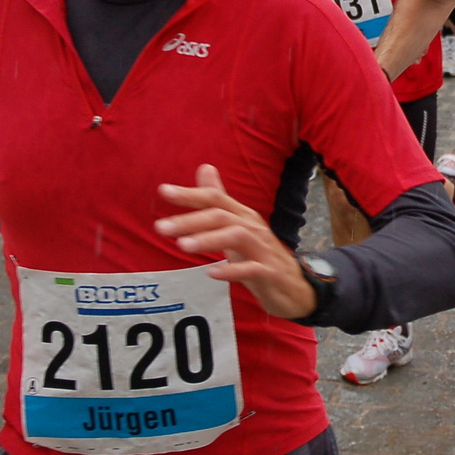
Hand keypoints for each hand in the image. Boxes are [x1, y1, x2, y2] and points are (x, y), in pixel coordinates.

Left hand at [156, 164, 314, 319]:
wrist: (293, 287)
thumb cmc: (260, 255)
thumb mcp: (237, 225)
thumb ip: (219, 200)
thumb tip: (204, 168)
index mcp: (243, 216)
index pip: (215, 198)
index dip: (190, 194)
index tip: (163, 191)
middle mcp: (254, 227)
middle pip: (221, 216)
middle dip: (191, 220)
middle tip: (161, 227)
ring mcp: (263, 249)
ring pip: (237, 236)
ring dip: (209, 239)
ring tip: (183, 245)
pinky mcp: (270, 272)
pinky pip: (251, 269)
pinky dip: (231, 270)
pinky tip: (211, 272)